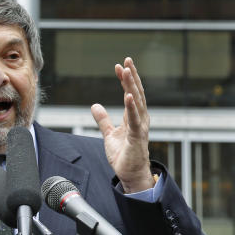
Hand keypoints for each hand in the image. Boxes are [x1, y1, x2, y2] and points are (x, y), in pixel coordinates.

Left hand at [90, 57, 155, 192]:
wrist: (130, 173)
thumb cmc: (123, 155)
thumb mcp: (109, 134)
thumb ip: (103, 120)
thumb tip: (95, 105)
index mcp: (133, 117)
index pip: (130, 93)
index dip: (125, 79)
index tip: (119, 66)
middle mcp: (140, 119)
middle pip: (136, 93)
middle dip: (131, 76)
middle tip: (127, 60)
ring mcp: (139, 127)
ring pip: (137, 102)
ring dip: (131, 86)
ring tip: (127, 71)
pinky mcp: (137, 137)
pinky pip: (134, 119)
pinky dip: (131, 107)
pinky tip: (128, 95)